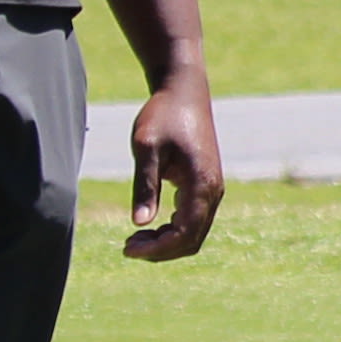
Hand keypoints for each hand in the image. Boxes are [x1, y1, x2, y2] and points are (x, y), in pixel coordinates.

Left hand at [125, 63, 223, 262]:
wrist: (184, 91)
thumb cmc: (163, 115)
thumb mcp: (147, 148)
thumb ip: (144, 185)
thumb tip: (139, 223)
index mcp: (202, 183)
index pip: (184, 233)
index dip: (157, 248)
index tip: (127, 249)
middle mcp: (213, 191)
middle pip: (192, 240)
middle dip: (161, 250)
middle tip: (127, 246)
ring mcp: (213, 189)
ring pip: (195, 234)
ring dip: (166, 242)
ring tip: (134, 238)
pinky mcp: (206, 186)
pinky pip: (194, 221)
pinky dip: (172, 231)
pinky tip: (148, 225)